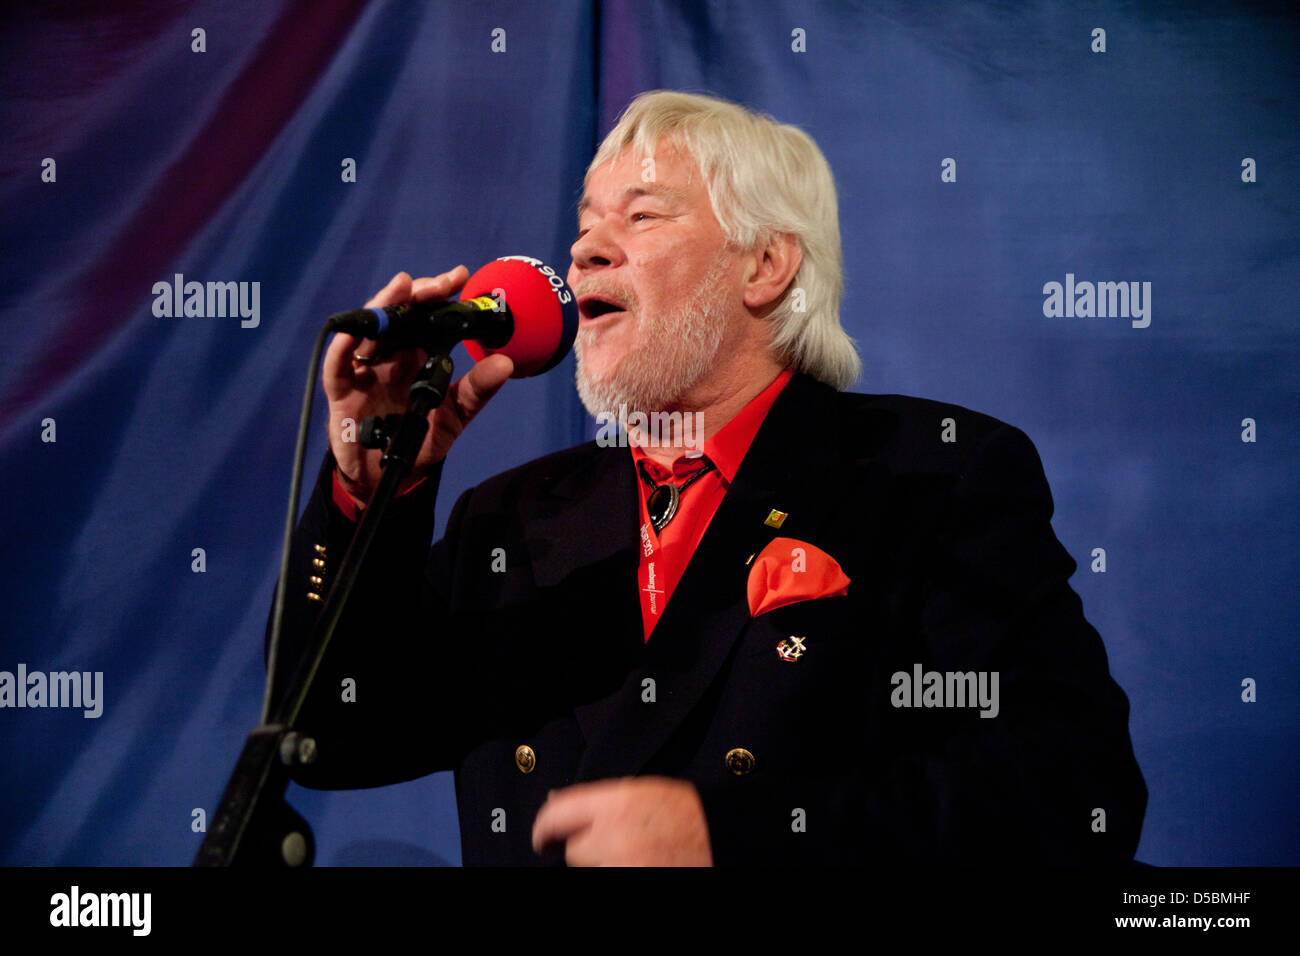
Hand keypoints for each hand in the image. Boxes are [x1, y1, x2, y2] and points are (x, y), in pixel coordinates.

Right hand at [324, 268, 513, 503]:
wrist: (387, 476)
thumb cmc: (419, 439)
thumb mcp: (455, 415)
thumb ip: (477, 390)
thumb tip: (506, 363)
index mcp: (417, 353)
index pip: (427, 314)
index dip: (441, 293)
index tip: (461, 276)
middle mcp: (390, 353)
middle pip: (399, 313)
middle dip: (417, 294)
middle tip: (439, 284)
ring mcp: (364, 368)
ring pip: (370, 328)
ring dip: (384, 305)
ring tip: (402, 286)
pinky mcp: (341, 390)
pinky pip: (338, 365)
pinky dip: (343, 347)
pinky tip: (354, 333)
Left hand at [531, 776, 713, 865]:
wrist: (722, 837)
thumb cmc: (686, 813)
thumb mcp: (641, 791)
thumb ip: (598, 800)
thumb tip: (555, 803)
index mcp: (617, 802)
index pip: (558, 814)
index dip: (543, 828)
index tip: (542, 839)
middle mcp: (615, 835)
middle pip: (574, 851)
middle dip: (587, 850)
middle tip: (612, 846)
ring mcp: (622, 865)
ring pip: (591, 870)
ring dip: (605, 865)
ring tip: (635, 855)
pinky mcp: (630, 881)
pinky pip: (608, 878)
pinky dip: (618, 872)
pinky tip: (641, 864)